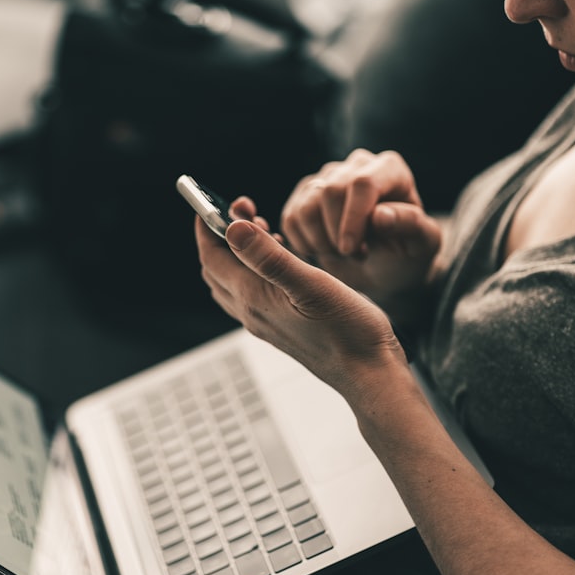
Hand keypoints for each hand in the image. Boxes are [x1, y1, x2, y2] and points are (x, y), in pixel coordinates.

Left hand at [195, 212, 406, 399]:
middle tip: (241, 210)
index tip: (208, 201)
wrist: (368, 373)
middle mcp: (252, 312)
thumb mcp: (311, 284)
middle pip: (217, 268)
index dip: (206, 226)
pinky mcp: (282, 327)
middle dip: (220, 236)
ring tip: (261, 228)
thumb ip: (269, 257)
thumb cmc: (347, 331)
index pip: (211, 256)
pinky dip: (256, 269)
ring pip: (233, 281)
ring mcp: (266, 322)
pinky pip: (254, 292)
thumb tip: (234, 228)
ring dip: (238, 252)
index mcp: (253, 298)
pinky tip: (282, 259)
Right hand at [280, 149, 442, 313]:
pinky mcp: (304, 195)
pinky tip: (325, 251)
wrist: (385, 266)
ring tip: (343, 253)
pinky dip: (303, 244)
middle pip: (329, 192)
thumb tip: (380, 215)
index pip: (363, 183)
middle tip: (356, 256)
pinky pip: (291, 219)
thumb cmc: (407, 253)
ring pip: (306, 206)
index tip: (351, 250)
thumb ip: (410, 226)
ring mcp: (327, 177)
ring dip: (320, 242)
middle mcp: (357, 164)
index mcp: (390, 169)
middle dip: (337, 234)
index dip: (352, 218)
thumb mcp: (422, 245)